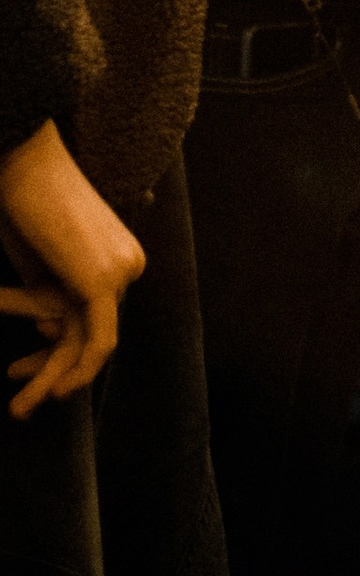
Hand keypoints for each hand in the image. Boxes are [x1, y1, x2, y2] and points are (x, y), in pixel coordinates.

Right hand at [0, 124, 144, 415]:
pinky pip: (98, 341)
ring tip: (19, 410)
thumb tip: (50, 332)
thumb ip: (49, 297)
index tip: (15, 369)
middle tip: (20, 406)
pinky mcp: (103, 281)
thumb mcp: (38, 263)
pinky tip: (51, 391)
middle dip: (52, 372)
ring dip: (54, 379)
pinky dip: (76, 369)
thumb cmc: (25, 205)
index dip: (51, 354)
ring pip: (92, 344)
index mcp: (117, 258)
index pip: (87, 321)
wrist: (24, 165)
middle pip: (91, 335)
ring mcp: (121, 272)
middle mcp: (128, 266)